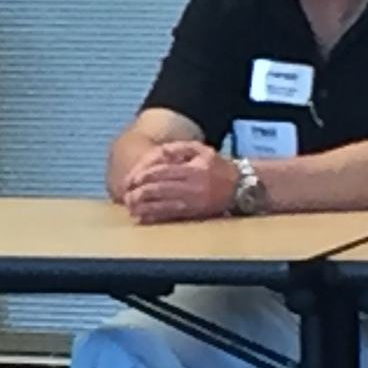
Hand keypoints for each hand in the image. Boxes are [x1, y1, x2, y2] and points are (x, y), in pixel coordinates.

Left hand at [121, 140, 237, 224]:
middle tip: (127, 194)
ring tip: (131, 206)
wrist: (241, 187)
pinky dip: (155, 218)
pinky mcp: (195, 214)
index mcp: (193, 169)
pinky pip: (171, 217)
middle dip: (140, 193)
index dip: (144, 176)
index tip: (131, 180)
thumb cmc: (216, 167)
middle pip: (160, 190)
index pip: (163, 172)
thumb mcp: (200, 150)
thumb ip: (177, 149)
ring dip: (144, 207)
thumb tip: (157, 154)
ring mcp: (194, 202)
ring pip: (164, 206)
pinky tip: (143, 217)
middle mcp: (193, 187)